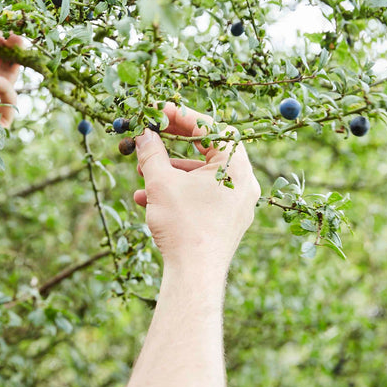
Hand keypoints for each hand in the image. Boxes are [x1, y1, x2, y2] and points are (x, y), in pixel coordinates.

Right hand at [132, 102, 260, 274]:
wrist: (195, 275)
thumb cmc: (184, 226)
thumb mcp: (161, 182)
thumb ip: (151, 152)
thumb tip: (144, 134)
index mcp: (235, 166)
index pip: (211, 127)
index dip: (183, 116)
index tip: (160, 111)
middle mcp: (243, 182)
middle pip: (209, 150)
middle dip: (175, 143)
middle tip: (153, 134)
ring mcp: (238, 203)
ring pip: (203, 175)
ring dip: (171, 171)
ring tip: (143, 172)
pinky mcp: (228, 221)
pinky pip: (204, 196)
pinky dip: (179, 193)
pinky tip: (147, 200)